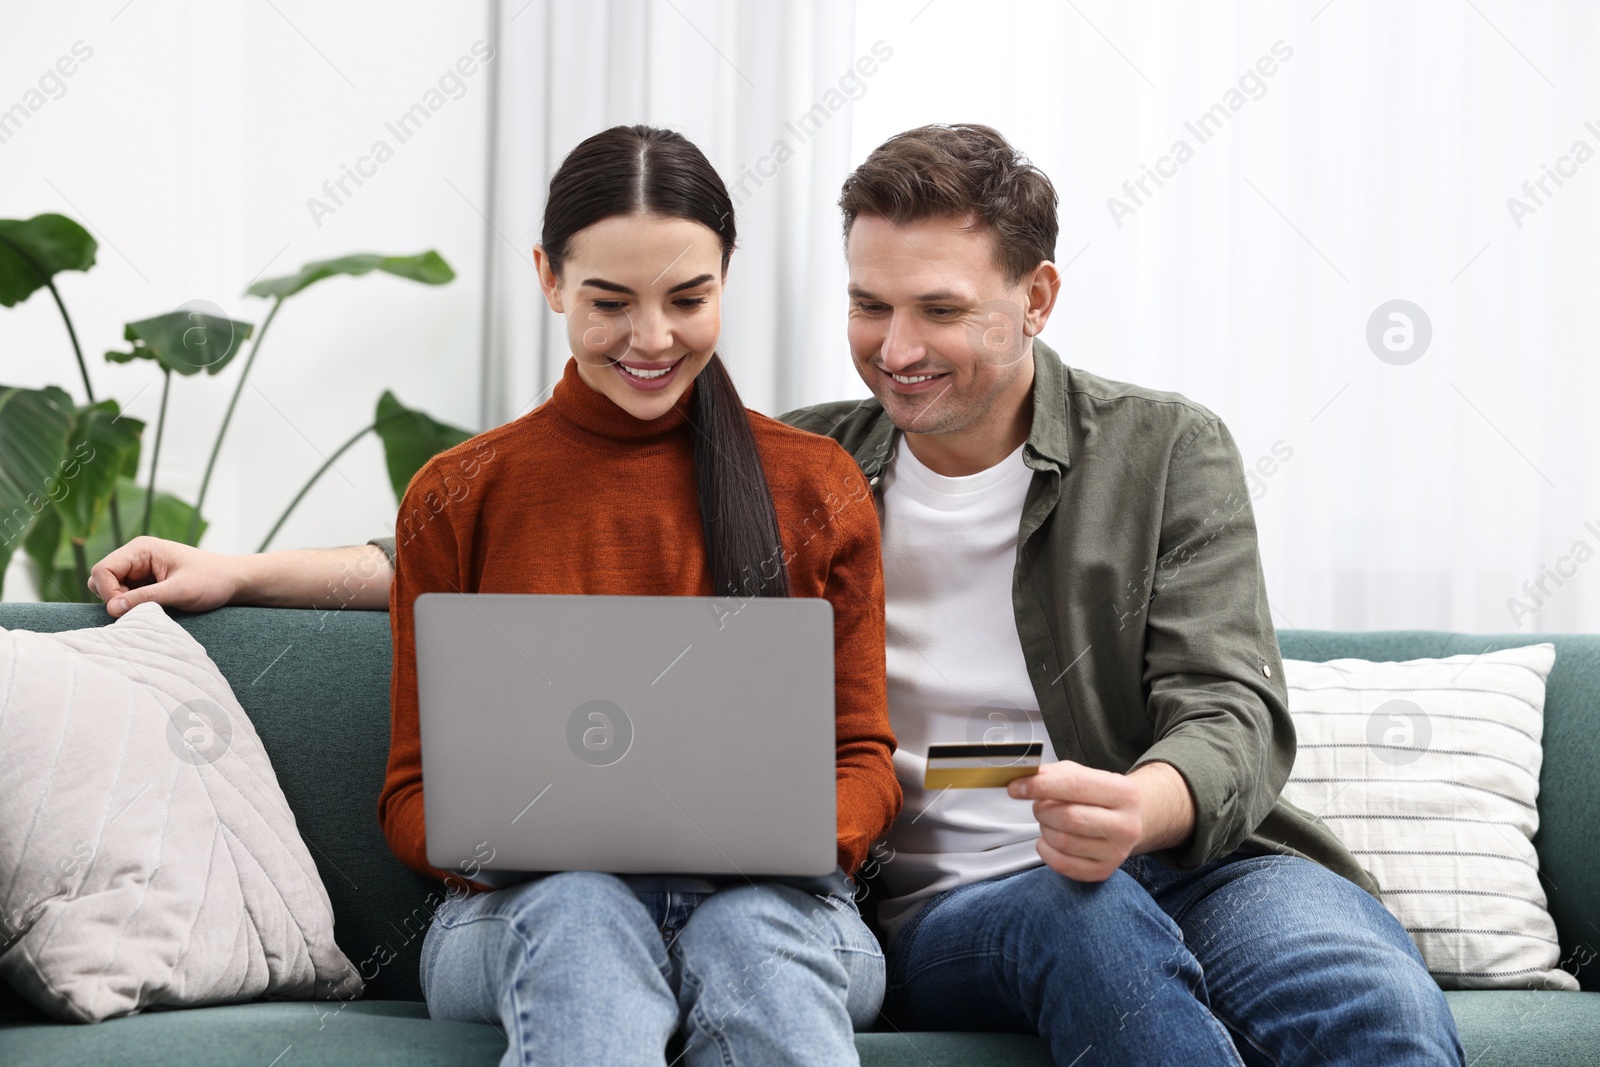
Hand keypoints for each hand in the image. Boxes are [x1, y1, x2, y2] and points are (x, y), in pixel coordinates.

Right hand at [87, 536, 241, 616]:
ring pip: (112, 590)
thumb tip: (112, 609)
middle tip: (142, 608)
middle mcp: (136, 556)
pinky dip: (134, 605)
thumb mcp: (179, 590)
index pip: (102, 570)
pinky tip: (156, 608)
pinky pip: (126, 596)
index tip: (125, 610)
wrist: (234, 580)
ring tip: (153, 607)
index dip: (108, 592)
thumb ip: (145, 598)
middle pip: (102, 580)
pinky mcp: (146, 582)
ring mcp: (140, 569)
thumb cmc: (211, 580)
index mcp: (141, 549)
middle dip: (114, 598)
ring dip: (125, 603)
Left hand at [1008, 760, 1143, 881]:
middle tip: (1039, 806)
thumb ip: (1053, 774)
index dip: (1040, 785)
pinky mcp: (1103, 871)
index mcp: (1124, 793)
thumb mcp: (1082, 774)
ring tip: (1050, 821)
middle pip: (1069, 817)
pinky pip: (1061, 864)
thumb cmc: (1100, 796)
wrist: (1127, 820)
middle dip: (1043, 810)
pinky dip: (1046, 850)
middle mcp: (1126, 825)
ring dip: (1045, 829)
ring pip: (1063, 842)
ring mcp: (1116, 852)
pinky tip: (1050, 839)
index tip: (1016, 787)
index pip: (1075, 785)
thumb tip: (1024, 777)